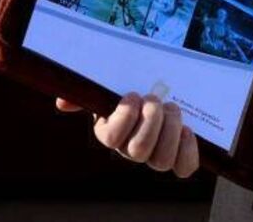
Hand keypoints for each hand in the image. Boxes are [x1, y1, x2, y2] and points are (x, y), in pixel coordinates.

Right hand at [56, 93, 199, 177]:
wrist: (162, 89)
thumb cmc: (133, 88)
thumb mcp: (110, 85)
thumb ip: (88, 92)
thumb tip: (64, 103)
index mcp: (111, 132)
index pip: (111, 138)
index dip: (124, 117)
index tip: (133, 94)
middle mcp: (131, 149)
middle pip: (138, 151)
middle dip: (151, 121)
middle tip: (156, 99)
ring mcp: (155, 154)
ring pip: (161, 161)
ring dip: (170, 131)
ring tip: (173, 109)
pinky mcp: (179, 156)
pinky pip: (184, 167)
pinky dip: (188, 151)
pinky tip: (187, 130)